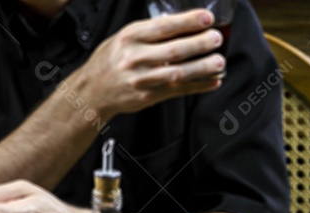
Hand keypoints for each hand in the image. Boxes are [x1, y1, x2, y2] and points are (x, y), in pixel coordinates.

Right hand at [71, 9, 224, 119]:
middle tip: (216, 39)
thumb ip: (148, 32)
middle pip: (174, 51)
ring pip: (177, 73)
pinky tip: (212, 81)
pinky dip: (197, 86)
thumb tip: (182, 24)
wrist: (91, 92)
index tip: (207, 19)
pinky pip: (177, 91)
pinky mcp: (147, 97)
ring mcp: (141, 80)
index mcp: (129, 38)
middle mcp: (134, 58)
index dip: (188, 22)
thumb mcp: (122, 38)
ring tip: (219, 61)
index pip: (163, 27)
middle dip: (199, 44)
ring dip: (202, 68)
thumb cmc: (109, 62)